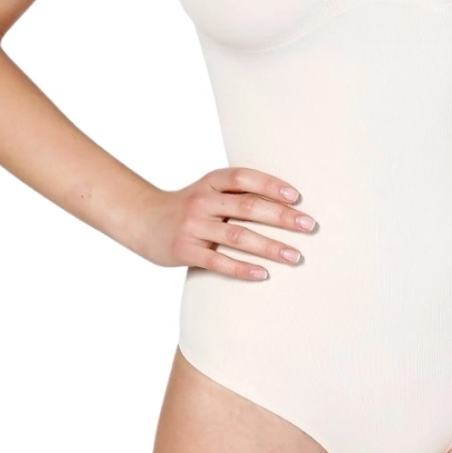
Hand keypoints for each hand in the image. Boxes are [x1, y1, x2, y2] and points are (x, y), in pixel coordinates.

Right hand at [131, 168, 316, 280]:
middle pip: (248, 206)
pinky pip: (218, 261)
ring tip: (295, 256)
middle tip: (309, 226)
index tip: (297, 196)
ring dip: (270, 247)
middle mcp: (202, 201)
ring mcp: (193, 226)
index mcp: (210, 183)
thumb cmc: (186, 207)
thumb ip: (236, 194)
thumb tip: (285, 201)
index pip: (244, 178)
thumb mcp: (207, 191)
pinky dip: (242, 269)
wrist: (142, 221)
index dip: (271, 184)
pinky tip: (263, 275)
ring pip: (238, 236)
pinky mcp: (185, 251)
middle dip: (282, 217)